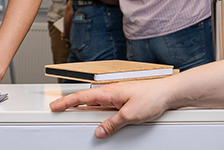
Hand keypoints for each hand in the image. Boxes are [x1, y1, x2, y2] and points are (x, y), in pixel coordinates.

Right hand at [48, 81, 178, 137]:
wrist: (169, 93)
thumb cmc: (152, 97)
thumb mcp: (129, 115)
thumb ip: (112, 124)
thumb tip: (99, 131)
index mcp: (108, 92)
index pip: (81, 97)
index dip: (65, 102)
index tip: (54, 106)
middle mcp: (111, 93)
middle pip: (85, 100)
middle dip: (71, 105)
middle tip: (57, 110)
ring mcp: (117, 98)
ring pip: (96, 105)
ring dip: (85, 110)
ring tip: (73, 115)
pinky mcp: (125, 102)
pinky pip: (107, 109)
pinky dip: (99, 114)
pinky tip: (98, 119)